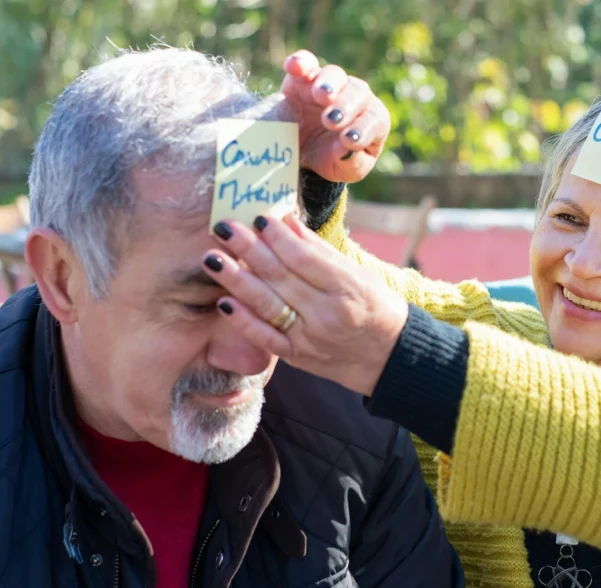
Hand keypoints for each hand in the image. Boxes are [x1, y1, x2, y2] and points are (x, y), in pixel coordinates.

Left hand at [202, 214, 408, 396]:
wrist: (388, 358)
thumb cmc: (377, 308)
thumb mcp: (359, 274)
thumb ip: (320, 251)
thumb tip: (286, 221)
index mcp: (347, 289)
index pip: (304, 258)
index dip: (277, 237)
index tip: (258, 218)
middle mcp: (327, 314)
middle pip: (280, 277)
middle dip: (248, 249)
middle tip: (224, 227)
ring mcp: (310, 338)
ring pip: (267, 304)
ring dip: (236, 280)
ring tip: (212, 258)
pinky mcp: (297, 357)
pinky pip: (265, 338)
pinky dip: (243, 320)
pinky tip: (223, 301)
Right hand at [280, 50, 390, 183]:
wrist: (299, 153)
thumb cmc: (330, 159)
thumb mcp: (344, 170)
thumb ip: (351, 163)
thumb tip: (347, 149)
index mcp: (371, 120)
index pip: (375, 119)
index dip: (363, 128)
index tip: (348, 140)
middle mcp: (354, 96)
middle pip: (358, 92)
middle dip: (345, 106)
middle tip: (331, 121)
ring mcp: (330, 84)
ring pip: (334, 74)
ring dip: (328, 83)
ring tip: (320, 96)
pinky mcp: (302, 78)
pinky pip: (305, 62)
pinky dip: (300, 62)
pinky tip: (294, 68)